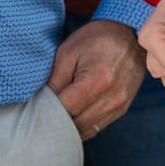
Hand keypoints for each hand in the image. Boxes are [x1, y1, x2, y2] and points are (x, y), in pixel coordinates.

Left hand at [48, 19, 145, 138]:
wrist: (129, 34)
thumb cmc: (96, 39)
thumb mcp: (69, 52)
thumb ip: (55, 81)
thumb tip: (41, 103)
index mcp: (97, 81)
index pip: (65, 110)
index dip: (46, 112)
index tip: (34, 110)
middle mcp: (111, 99)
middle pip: (75, 125)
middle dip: (55, 123)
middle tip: (40, 117)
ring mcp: (119, 107)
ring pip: (86, 131)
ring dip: (68, 128)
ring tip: (53, 119)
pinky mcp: (122, 110)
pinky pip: (96, 128)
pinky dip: (81, 126)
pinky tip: (70, 118)